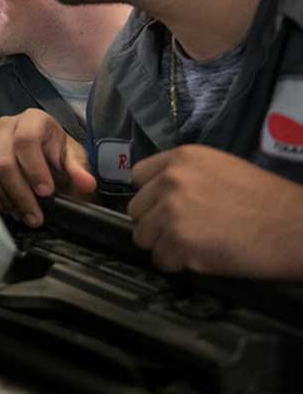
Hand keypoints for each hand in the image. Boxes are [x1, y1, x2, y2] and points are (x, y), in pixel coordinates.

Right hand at [0, 108, 96, 225]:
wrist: (42, 158)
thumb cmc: (57, 156)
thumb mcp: (73, 161)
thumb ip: (78, 170)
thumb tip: (86, 183)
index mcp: (33, 120)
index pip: (26, 141)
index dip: (34, 169)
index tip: (46, 192)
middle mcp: (5, 125)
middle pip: (3, 161)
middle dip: (20, 193)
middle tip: (35, 216)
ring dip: (4, 198)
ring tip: (22, 214)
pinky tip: (6, 208)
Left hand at [129, 145, 302, 277]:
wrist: (296, 226)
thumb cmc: (268, 200)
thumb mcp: (220, 169)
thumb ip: (186, 177)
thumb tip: (161, 196)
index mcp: (181, 158)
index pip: (138, 176)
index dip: (151, 196)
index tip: (162, 207)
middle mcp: (170, 181)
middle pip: (136, 209)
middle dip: (155, 224)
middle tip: (182, 232)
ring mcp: (172, 212)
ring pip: (143, 236)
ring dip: (163, 245)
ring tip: (193, 247)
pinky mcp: (179, 242)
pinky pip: (161, 260)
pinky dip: (177, 264)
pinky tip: (201, 259)